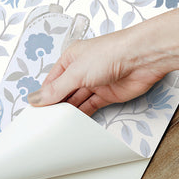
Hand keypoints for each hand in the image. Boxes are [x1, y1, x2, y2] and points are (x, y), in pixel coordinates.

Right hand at [28, 33, 167, 115]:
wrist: (142, 58)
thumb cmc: (110, 53)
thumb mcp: (76, 72)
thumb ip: (56, 89)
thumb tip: (35, 98)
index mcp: (71, 58)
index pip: (52, 81)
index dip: (44, 95)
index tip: (36, 111)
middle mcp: (82, 70)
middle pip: (64, 91)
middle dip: (57, 105)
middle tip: (46, 121)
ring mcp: (95, 82)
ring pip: (78, 100)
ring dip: (70, 111)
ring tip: (58, 125)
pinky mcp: (108, 94)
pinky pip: (92, 106)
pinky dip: (84, 115)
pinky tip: (76, 123)